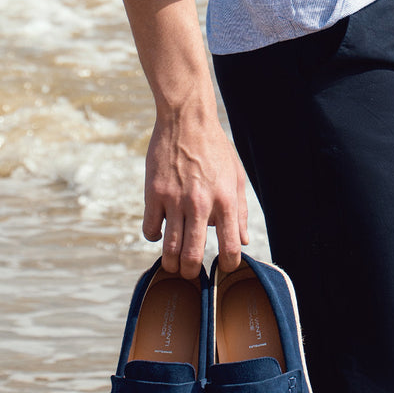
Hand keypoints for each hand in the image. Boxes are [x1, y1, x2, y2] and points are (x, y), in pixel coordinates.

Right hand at [143, 105, 248, 278]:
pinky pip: (150, 229)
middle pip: (193, 255)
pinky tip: (160, 231)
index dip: (229, 264)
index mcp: (225, 200)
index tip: (225, 266)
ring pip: (169, 248)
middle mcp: (200, 203)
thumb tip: (243, 241)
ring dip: (171, 262)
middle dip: (191, 273)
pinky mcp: (154, 193)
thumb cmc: (215, 148)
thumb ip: (241, 212)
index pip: (230, 247)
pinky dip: (154, 236)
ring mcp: (175, 199)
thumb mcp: (236, 176)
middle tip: (190, 273)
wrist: (187, 120)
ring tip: (173, 263)